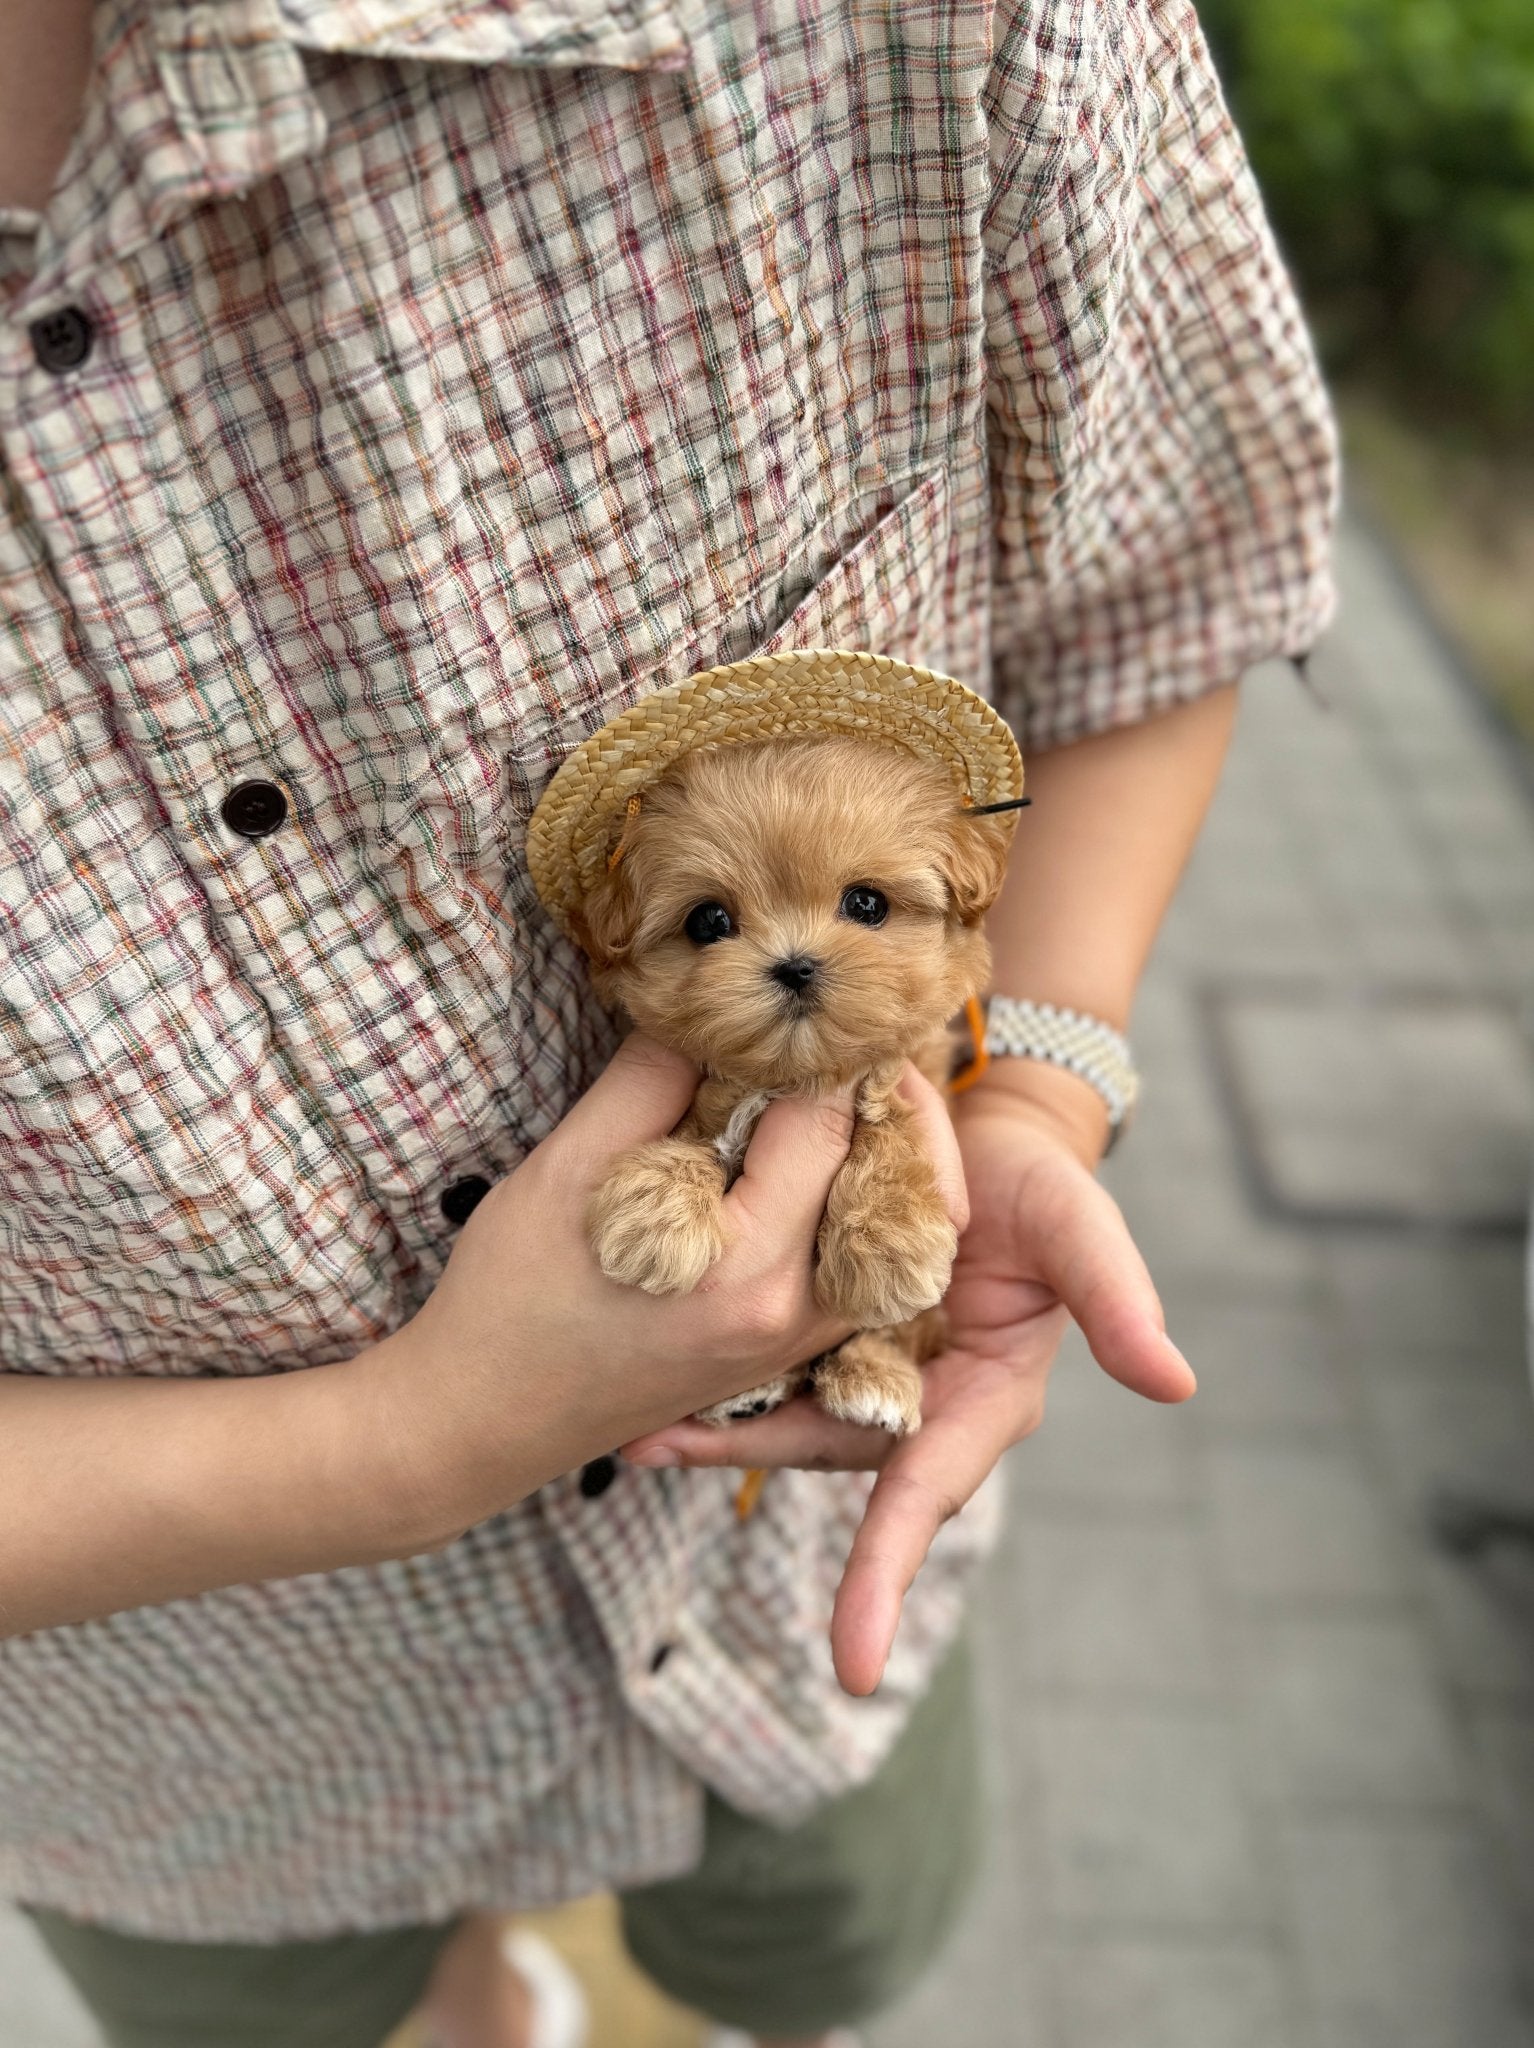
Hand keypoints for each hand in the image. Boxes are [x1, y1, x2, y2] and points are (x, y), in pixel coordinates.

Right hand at [370, 1035, 872, 1541]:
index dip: (816, 1048)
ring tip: (822, 1093)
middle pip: (884, 1173)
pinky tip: (807, 1162)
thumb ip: (652, 1079)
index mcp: (741, 1265)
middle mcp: (791, 1312)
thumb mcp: (568, 1167)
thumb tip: (713, 1010)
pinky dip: (853, 1205)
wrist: (482, 1422)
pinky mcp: (790, 1354)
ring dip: (873, 1151)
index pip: (824, 1122)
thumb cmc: (510, 1296)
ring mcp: (799, 1342)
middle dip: (860, 1091)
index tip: (797, 1001)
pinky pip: (864, 1268)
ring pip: (895, 1228)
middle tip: (828, 1032)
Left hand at [622, 1063, 1194, 1695]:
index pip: (925, 1494)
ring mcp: (860, 1363)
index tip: (850, 1669)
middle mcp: (912, 1399)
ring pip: (781, 1412)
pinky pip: (762, 1362)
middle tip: (660, 1452)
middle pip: (825, 1450)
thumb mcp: (1083, 1231)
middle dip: (750, 1456)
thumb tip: (1178, 1384)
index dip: (886, 1574)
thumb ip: (1119, 1302)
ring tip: (635, 1427)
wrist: (983, 1128)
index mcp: (978, 1402)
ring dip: (712, 1423)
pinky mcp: (817, 1322)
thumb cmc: (1041, 1186)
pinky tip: (650, 1373)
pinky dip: (710, 1372)